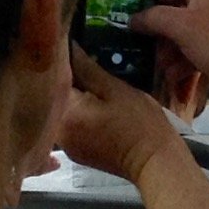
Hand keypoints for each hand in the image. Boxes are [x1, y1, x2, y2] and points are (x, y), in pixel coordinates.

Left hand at [61, 47, 186, 185]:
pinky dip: (78, 114)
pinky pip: (70, 125)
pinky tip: (93, 105)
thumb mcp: (116, 89)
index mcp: (64, 112)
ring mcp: (65, 145)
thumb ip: (87, 68)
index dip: (63, 61)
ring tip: (90, 82)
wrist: (155, 162)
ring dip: (72, 97)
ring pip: (62, 111)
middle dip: (66, 79)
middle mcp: (56, 130)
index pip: (52, 78)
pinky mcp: (76, 152)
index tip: (71, 46)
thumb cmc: (140, 124)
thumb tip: (67, 47)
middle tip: (83, 62)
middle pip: (54, 96)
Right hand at [135, 0, 208, 98]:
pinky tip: (171, 76)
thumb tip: (131, 18)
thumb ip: (153, 18)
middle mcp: (208, 6)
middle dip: (157, 29)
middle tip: (141, 43)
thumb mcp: (181, 25)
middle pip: (174, 10)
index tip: (138, 13)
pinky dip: (179, 62)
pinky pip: (190, 51)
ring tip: (157, 65)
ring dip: (166, 50)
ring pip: (180, 34)